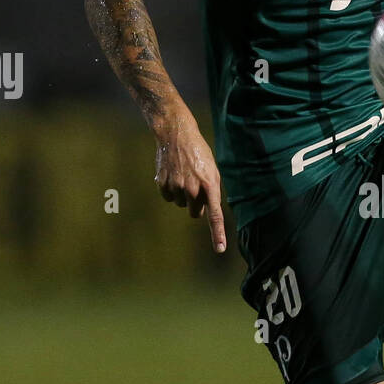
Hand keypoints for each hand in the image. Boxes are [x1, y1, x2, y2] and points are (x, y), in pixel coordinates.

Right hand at [153, 108, 226, 252]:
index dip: (218, 234)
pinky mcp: (163, 185)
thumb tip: (207, 211)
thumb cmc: (198, 153)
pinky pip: (168, 198)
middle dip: (196, 204)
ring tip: (184, 175)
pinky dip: (170, 191)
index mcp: (210, 185)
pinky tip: (172, 175)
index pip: (215, 215)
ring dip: (183, 195)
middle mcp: (193, 189)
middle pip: (195, 213)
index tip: (220, 249)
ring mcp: (177, 187)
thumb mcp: (212, 170)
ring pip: (181, 205)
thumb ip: (212, 191)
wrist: (176, 135)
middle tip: (195, 186)